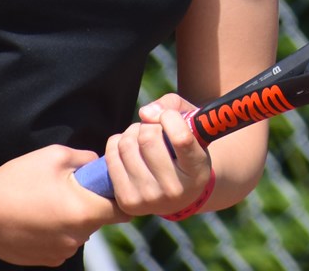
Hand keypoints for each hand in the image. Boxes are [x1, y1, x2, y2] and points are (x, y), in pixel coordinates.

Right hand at [0, 145, 117, 265]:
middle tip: (68, 188)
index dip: (120, 197)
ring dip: (71, 219)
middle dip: (89, 204)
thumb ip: (84, 158)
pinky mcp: (47, 260)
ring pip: (78, 232)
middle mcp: (78, 237)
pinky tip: (36, 218)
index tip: (110, 187)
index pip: (122, 210)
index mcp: (85, 211)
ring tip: (46, 202)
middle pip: (97, 220)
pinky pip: (62, 243)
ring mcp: (62, 252)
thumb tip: (96, 163)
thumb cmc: (18, 179)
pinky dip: (56, 232)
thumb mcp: (54, 156)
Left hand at [101, 93, 212, 216]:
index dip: (170, 117)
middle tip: (154, 129)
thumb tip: (144, 113)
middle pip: (147, 138)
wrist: (179, 192)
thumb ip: (172, 107)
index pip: (181, 138)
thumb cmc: (185, 149)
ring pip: (127, 145)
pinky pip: (111, 156)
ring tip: (142, 140)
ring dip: (132, 133)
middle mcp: (174, 190)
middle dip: (148, 124)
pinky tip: (131, 150)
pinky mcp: (128, 201)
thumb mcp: (191, 124)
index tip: (168, 116)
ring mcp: (149, 199)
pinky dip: (117, 143)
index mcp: (197, 172)